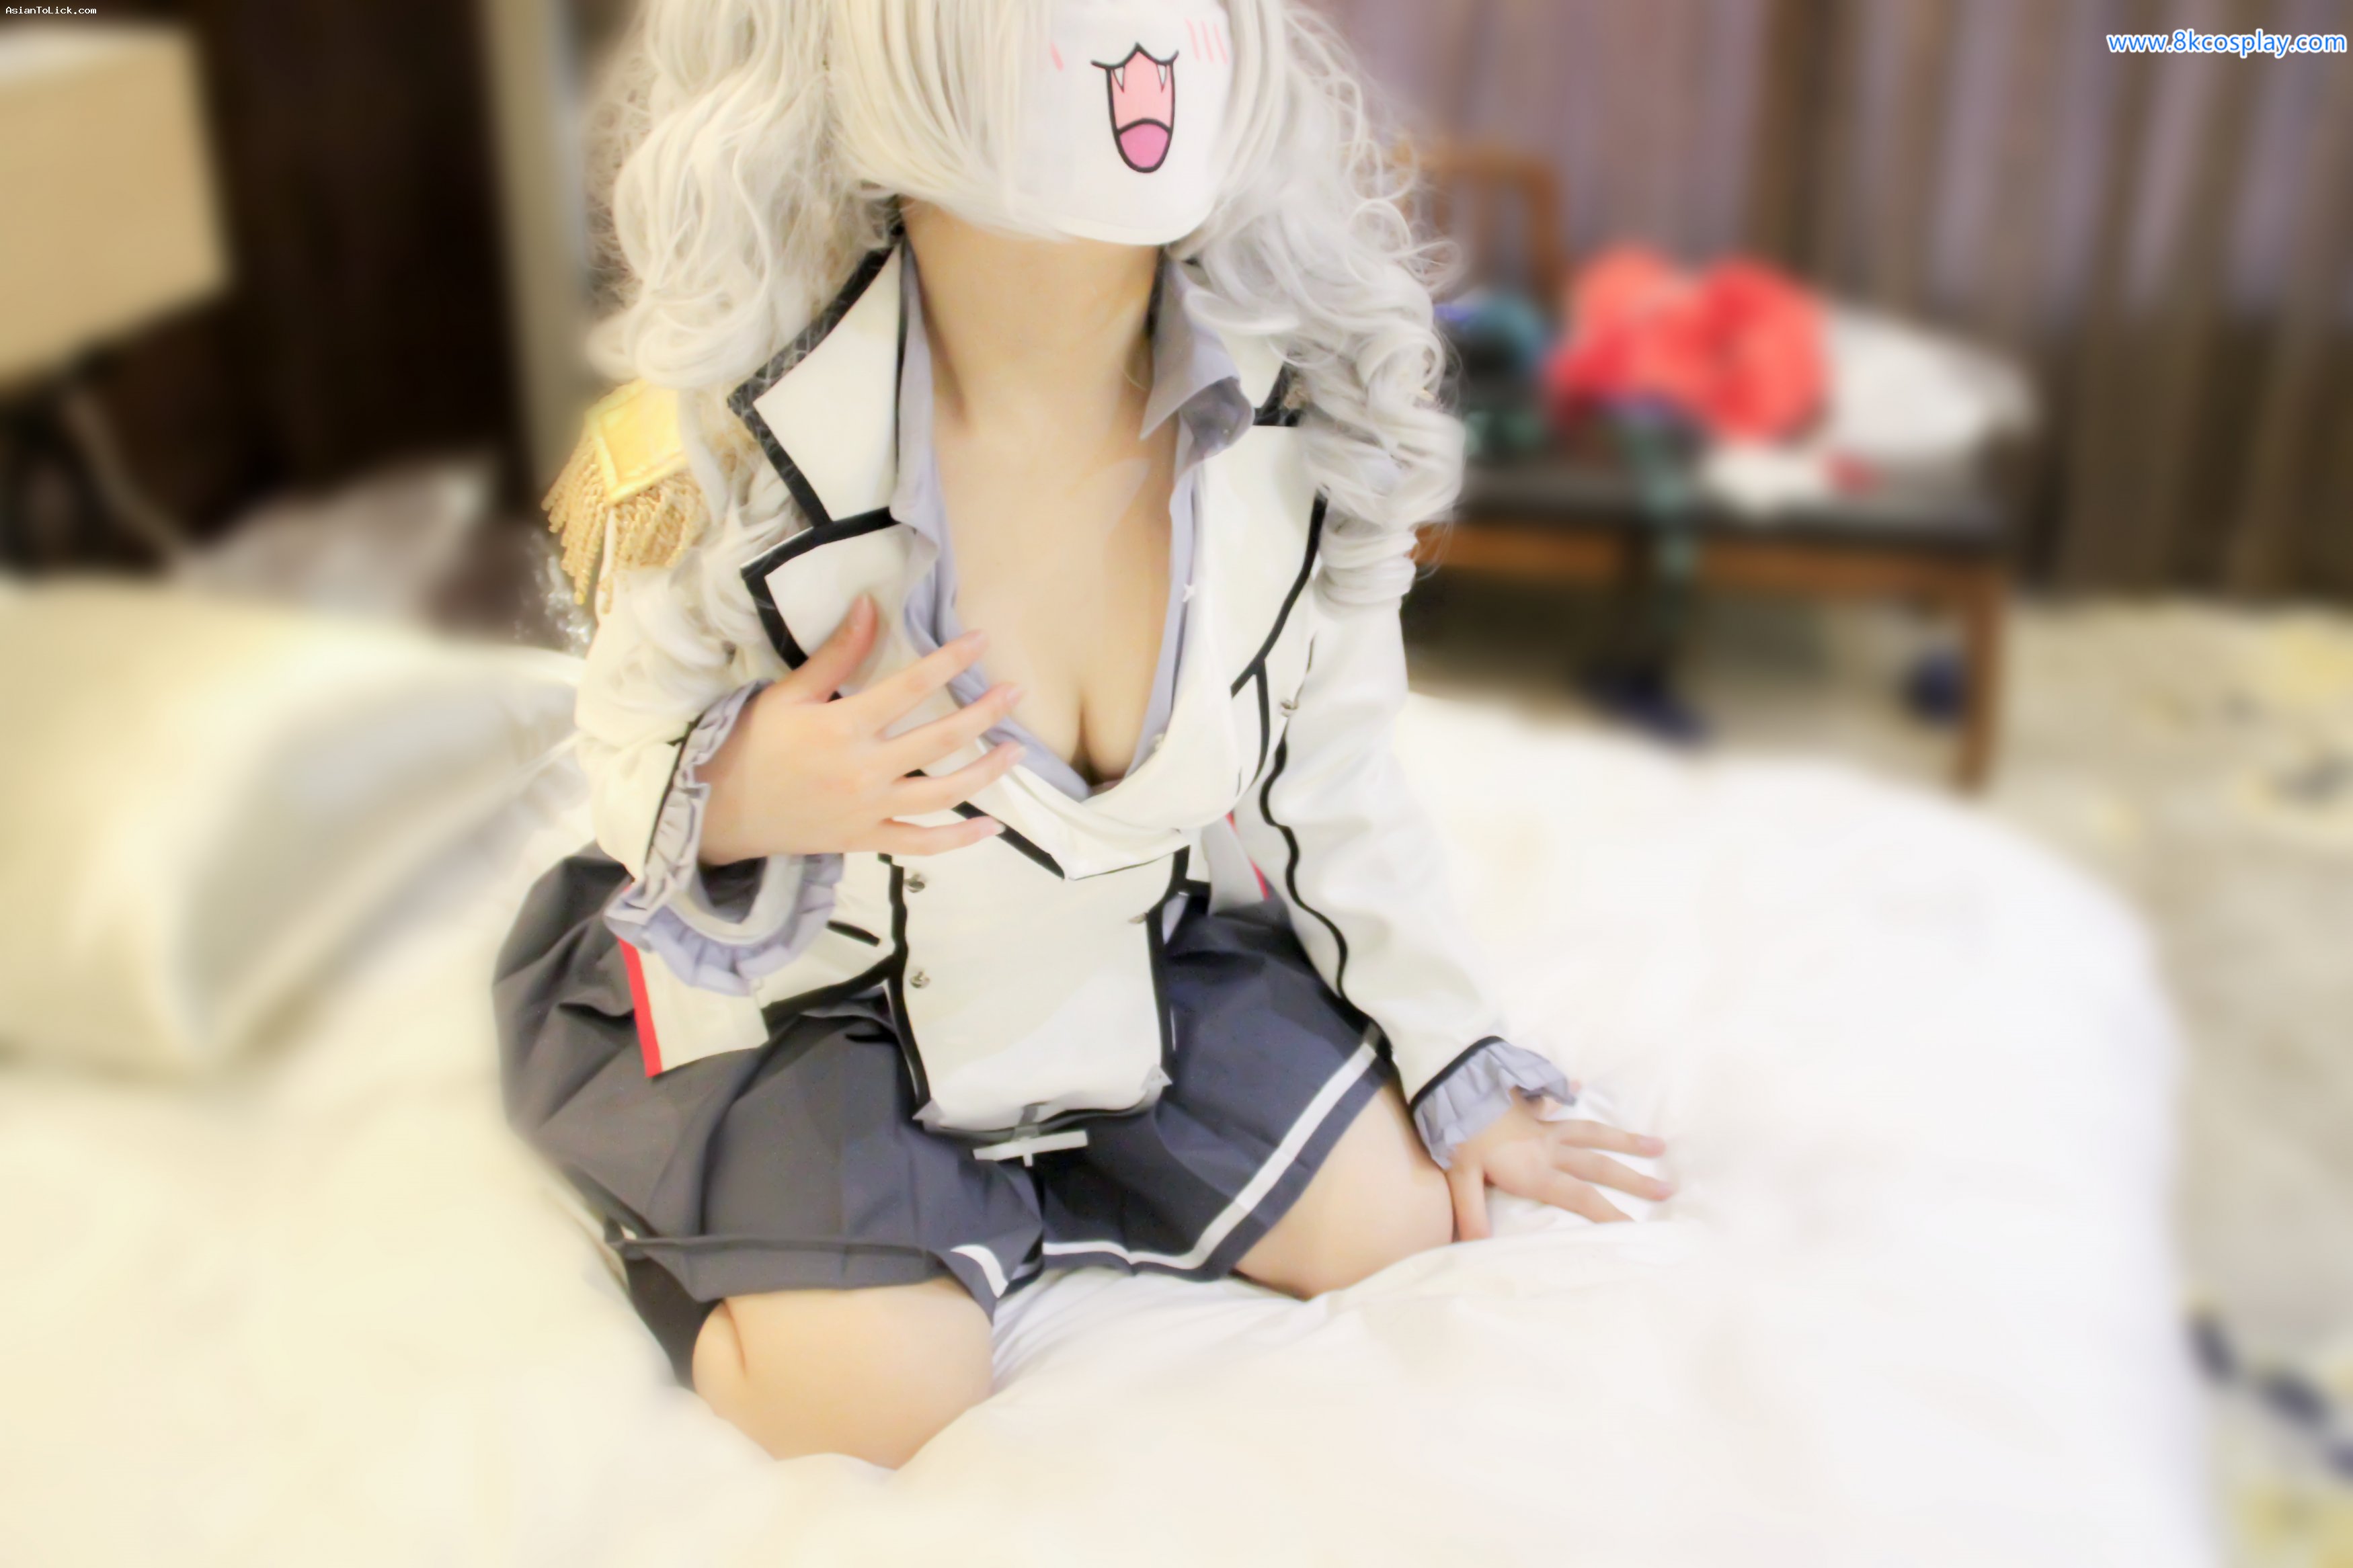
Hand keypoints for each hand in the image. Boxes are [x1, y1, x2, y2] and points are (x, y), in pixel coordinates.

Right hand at [697, 596, 1024, 862]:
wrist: (721, 810)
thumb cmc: (753, 744)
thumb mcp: (789, 693)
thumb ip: (836, 654)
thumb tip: (870, 605)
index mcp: (844, 726)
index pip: (911, 687)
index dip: (951, 661)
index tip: (982, 641)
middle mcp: (864, 770)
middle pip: (941, 739)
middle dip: (985, 713)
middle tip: (1016, 693)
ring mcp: (870, 810)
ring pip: (943, 793)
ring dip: (986, 772)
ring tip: (1017, 750)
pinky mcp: (867, 840)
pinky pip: (923, 844)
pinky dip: (959, 840)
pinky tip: (991, 826)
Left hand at [1445, 1093, 1671, 1239]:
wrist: (1452, 1083)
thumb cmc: (1456, 1133)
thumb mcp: (1460, 1177)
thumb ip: (1471, 1214)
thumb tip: (1477, 1248)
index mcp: (1535, 1169)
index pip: (1581, 1197)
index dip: (1609, 1214)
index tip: (1638, 1229)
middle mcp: (1548, 1147)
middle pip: (1599, 1165)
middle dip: (1634, 1179)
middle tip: (1667, 1189)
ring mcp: (1542, 1125)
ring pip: (1591, 1132)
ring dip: (1623, 1139)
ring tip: (1657, 1144)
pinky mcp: (1530, 1105)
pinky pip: (1555, 1100)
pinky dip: (1567, 1092)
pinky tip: (1578, 1085)